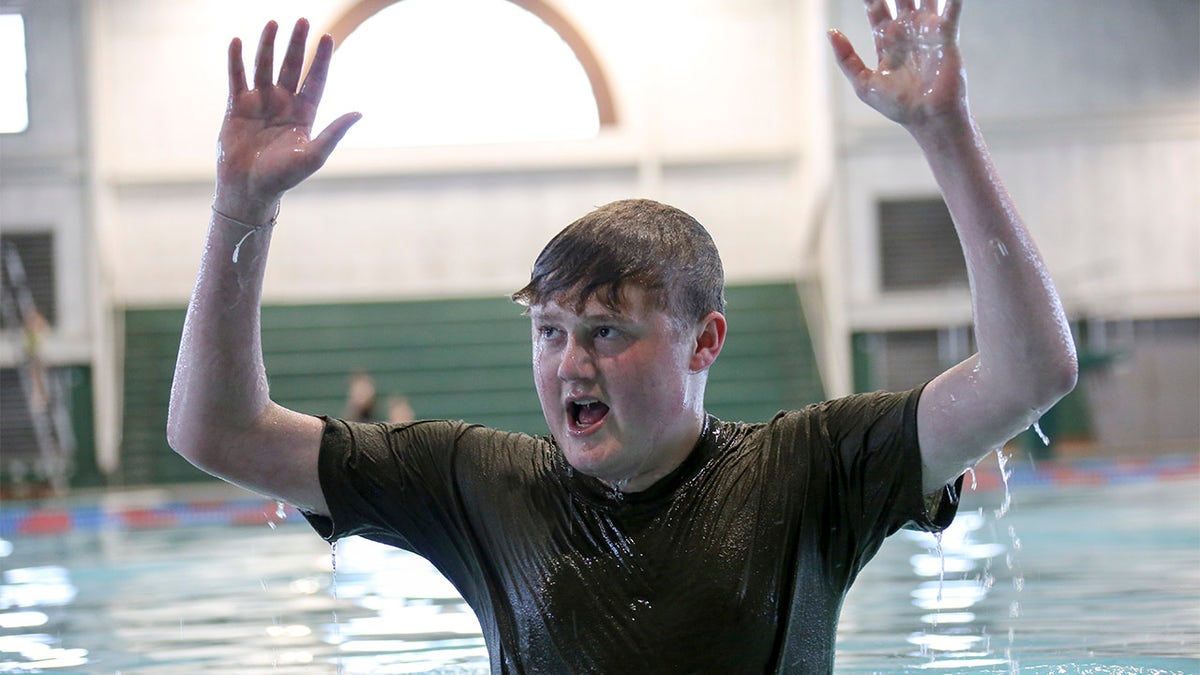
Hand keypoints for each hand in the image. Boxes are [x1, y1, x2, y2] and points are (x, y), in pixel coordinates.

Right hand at [216, 19, 359, 215]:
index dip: (322, 59)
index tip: (327, 37)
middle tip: (302, 20)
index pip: (315, 79)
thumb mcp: (314, 154)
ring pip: (265, 67)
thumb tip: (358, 113)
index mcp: (304, 113)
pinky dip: (236, 60)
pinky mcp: (237, 106)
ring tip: (273, 23)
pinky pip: (237, 78)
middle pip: (292, 67)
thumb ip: (334, 132)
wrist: (249, 188)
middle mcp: (283, 103)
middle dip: (297, 44)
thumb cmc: (283, 176)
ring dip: (268, 46)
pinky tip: (238, 42)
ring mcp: (260, 102)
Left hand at [829, 0, 966, 128]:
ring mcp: (927, 32)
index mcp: (886, 40)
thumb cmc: (896, 105)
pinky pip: (950, 10)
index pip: (876, 8)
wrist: (926, 117)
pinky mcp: (945, 36)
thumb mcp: (863, 83)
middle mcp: (907, 32)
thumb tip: (831, 31)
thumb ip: (846, 58)